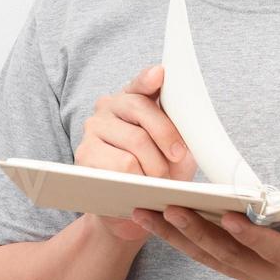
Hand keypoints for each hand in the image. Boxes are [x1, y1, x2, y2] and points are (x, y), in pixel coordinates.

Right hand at [75, 64, 197, 241]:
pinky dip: (138, 178)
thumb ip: (180, 128)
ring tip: (160, 179)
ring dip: (155, 165)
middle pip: (142, 110)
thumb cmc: (160, 170)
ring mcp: (94, 128)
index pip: (141, 82)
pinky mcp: (85, 154)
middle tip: (178, 157)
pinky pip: (120, 165)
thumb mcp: (176, 147)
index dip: (149, 78)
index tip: (160, 74)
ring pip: (134, 141)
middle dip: (166, 135)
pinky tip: (141, 185)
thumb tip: (193, 121)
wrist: (134, 205)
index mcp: (133, 97)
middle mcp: (109, 106)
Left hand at [130, 186, 279, 279]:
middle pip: (226, 255)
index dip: (249, 237)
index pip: (271, 251)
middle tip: (164, 207)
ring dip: (172, 236)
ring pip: (205, 258)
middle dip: (193, 232)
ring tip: (141, 212)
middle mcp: (271, 276)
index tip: (226, 217)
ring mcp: (252, 276)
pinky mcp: (240, 271)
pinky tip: (151, 221)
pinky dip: (176, 240)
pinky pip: (202, 257)